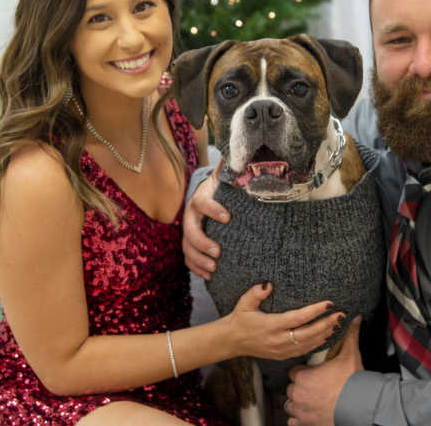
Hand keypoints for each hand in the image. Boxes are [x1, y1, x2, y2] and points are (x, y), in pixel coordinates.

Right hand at [182, 164, 227, 278]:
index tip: (228, 217)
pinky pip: (188, 259)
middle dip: (202, 243)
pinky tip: (209, 277)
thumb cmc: (221, 188)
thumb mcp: (225, 176)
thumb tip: (242, 154)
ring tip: (214, 269)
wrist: (207, 195)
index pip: (203, 203)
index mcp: (200, 199)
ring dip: (199, 260)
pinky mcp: (190, 244)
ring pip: (187, 248)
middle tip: (218, 252)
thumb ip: (232, 166)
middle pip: (190, 231)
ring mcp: (188, 232)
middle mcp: (191, 216)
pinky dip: (196, 268)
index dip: (213, 209)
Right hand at [225, 283, 344, 360]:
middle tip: (341, 315)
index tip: (328, 304)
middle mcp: (278, 340)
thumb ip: (256, 293)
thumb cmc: (240, 319)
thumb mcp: (244, 303)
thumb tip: (269, 284)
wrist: (232, 341)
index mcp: (271, 326)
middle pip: (308, 333)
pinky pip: (303, 351)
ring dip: (325, 334)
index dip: (315, 311)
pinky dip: (317, 344)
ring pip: (308, 344)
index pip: (298, 318)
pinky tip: (326, 336)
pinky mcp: (282, 355)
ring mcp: (281, 350)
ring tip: (337, 324)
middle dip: (326, 324)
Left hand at [285, 316, 363, 425]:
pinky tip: (308, 414)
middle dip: (300, 388)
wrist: (360, 406)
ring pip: (290, 405)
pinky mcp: (305, 424)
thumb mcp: (350, 355)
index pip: (294, 372)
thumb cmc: (352, 381)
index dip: (302, 372)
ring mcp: (300, 411)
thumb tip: (354, 317)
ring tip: (310, 401)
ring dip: (298, 403)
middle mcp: (298, 394)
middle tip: (313, 387)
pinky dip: (298, 419)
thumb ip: (349, 335)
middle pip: (291, 389)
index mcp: (303, 376)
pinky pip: (293, 422)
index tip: (311, 373)